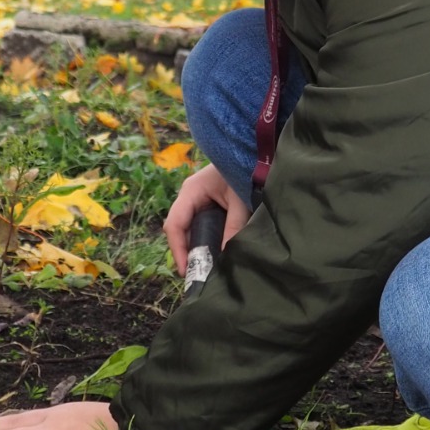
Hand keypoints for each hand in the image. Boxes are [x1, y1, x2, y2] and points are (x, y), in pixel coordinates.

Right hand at [164, 162, 249, 276]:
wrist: (255, 153)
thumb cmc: (244, 170)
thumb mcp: (240, 199)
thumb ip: (234, 226)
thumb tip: (226, 256)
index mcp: (191, 191)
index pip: (174, 224)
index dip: (177, 250)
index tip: (187, 270)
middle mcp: (189, 197)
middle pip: (179, 230)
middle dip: (186, 253)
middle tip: (197, 275)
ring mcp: (196, 201)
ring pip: (188, 230)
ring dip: (196, 248)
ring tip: (206, 269)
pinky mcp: (207, 205)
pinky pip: (200, 227)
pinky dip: (205, 241)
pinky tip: (214, 254)